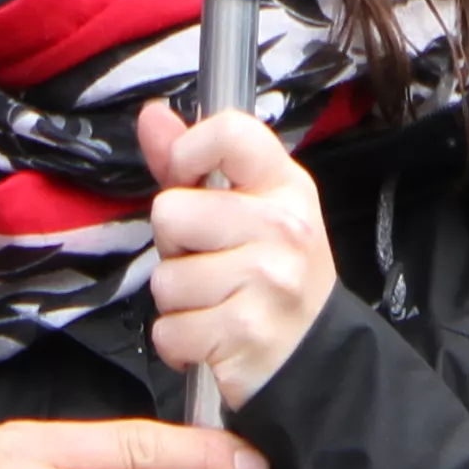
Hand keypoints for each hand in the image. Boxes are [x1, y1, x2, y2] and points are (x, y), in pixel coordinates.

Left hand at [138, 99, 335, 408]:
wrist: (317, 356)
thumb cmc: (273, 273)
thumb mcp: (249, 209)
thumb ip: (194, 163)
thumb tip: (151, 113)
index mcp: (285, 186)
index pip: (229, 133)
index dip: (188, 153)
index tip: (189, 183)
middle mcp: (282, 227)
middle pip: (170, 213)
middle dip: (176, 246)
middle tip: (211, 262)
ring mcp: (266, 280)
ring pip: (164, 279)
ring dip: (178, 300)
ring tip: (215, 302)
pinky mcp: (244, 332)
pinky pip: (168, 330)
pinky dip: (179, 342)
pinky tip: (211, 337)